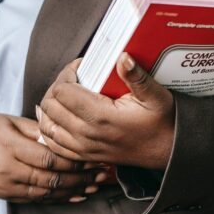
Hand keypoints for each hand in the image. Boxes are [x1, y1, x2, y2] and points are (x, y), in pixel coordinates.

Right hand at [0, 112, 105, 202]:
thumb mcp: (9, 122)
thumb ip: (37, 129)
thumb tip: (66, 134)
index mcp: (10, 145)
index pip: (49, 157)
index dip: (75, 160)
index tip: (94, 156)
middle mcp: (8, 169)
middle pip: (51, 178)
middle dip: (80, 178)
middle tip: (102, 174)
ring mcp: (6, 185)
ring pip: (47, 192)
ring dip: (74, 191)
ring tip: (95, 186)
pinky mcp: (5, 195)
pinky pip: (36, 200)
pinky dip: (58, 199)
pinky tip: (76, 196)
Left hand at [37, 53, 174, 169]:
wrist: (166, 152)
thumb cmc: (161, 122)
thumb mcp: (155, 95)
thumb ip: (136, 76)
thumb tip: (123, 56)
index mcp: (101, 117)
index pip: (62, 91)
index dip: (67, 73)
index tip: (81, 67)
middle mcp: (87, 134)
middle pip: (49, 106)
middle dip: (56, 87)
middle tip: (72, 78)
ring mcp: (82, 148)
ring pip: (46, 125)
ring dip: (50, 107)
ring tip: (64, 95)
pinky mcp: (82, 156)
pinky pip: (52, 143)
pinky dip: (50, 128)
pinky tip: (59, 116)